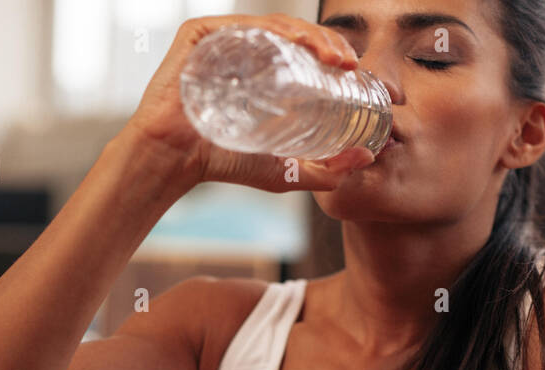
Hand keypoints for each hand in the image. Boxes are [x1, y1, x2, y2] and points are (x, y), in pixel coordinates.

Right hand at [123, 14, 376, 192]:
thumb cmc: (225, 164)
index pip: (311, 54)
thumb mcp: (287, 171)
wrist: (176, 161)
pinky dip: (274, 30)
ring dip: (312, 35)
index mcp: (266, 70)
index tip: (368, 80)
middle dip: (333, 45)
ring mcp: (224, 39)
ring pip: (278, 26)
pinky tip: (299, 44)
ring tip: (335, 59)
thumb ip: (327, 170)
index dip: (343, 60)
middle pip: (299, 36)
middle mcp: (247, 49)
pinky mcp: (201, 34)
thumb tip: (368, 157)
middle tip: (353, 68)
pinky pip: (244, 23)